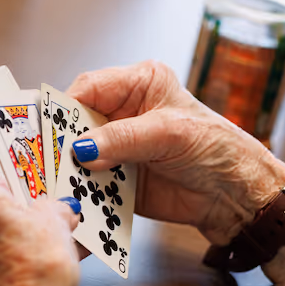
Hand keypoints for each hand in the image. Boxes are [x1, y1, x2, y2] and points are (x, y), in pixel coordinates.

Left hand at [0, 154, 81, 285]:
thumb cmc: (35, 270)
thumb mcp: (57, 219)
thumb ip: (55, 203)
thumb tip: (59, 206)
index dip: (6, 160)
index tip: (29, 163)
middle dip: (19, 192)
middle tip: (47, 192)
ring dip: (22, 218)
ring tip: (55, 221)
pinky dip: (19, 241)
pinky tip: (52, 245)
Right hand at [66, 61, 284, 243]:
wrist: (236, 197)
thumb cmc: (218, 150)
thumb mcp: (170, 134)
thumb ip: (124, 138)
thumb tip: (82, 148)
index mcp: (137, 85)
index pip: (88, 88)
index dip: (65, 107)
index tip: (49, 128)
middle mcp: (121, 113)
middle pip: (75, 122)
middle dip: (61, 142)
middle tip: (48, 159)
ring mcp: (116, 147)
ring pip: (76, 155)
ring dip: (68, 171)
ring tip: (58, 184)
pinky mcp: (115, 178)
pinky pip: (87, 184)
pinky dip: (80, 193)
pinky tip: (74, 200)